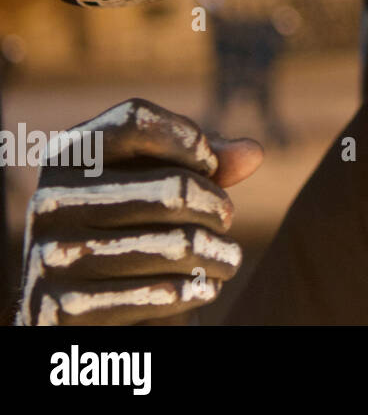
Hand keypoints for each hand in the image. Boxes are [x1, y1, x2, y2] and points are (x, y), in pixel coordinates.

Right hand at [14, 98, 262, 324]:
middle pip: (173, 189)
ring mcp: (52, 257)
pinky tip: (203, 288)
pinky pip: (161, 293)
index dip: (190, 140)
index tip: (210, 165)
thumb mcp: (162, 186)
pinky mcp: (65, 310)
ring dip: (218, 254)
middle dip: (216, 207)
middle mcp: (48, 201)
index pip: (136, 120)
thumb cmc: (134, 229)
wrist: (86, 313)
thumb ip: (206, 163)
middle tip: (226, 219)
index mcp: (67, 156)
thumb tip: (252, 152)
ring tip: (226, 258)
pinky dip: (197, 291)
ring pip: (178, 245)